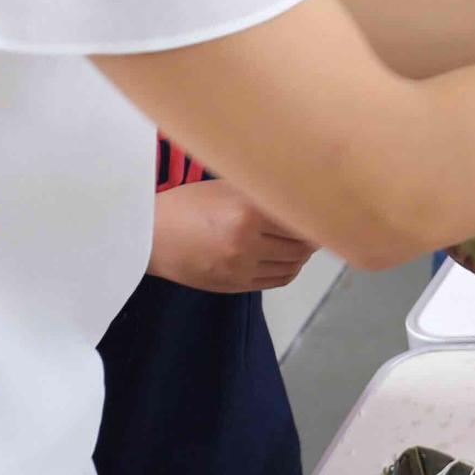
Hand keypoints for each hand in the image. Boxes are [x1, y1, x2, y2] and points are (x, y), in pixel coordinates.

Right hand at [146, 181, 318, 293]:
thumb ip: (265, 190)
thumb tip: (304, 191)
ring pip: (293, 264)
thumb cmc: (188, 205)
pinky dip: (289, 269)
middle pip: (303, 245)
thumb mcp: (228, 188)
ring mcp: (240, 268)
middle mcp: (246, 242)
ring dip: (303, 253)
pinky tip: (287, 256)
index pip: (302, 219)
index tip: (326, 208)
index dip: (318, 215)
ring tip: (300, 239)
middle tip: (316, 223)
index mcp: (247, 212)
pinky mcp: (234, 285)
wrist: (148, 237)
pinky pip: (277, 279)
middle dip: (313, 235)